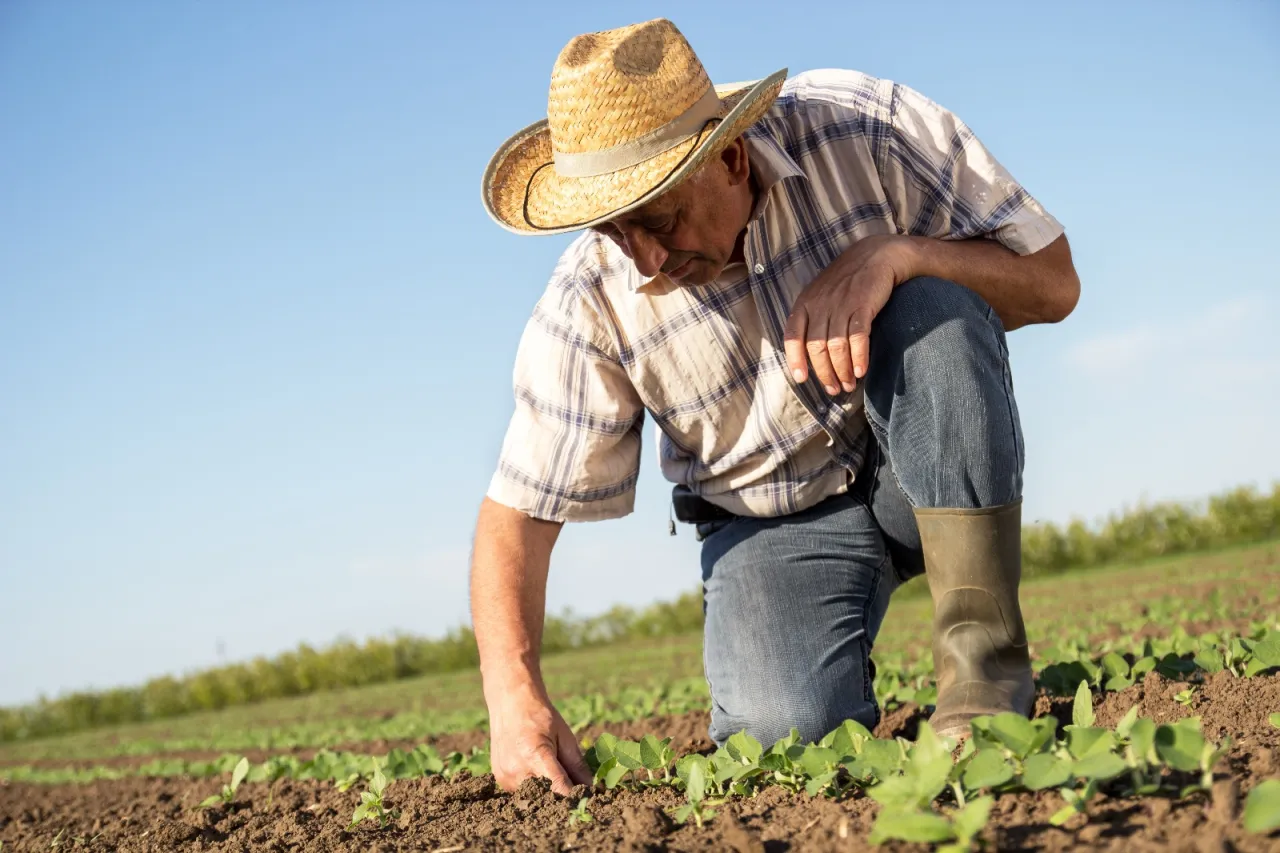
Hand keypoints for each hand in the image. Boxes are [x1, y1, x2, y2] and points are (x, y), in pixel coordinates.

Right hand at [487, 689, 591, 795]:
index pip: (560, 789)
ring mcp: (506, 777)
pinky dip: (534, 788)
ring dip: (548, 793)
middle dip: (563, 796)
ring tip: (551, 772)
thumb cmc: (540, 716)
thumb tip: (595, 789)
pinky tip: (535, 770)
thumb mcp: (565, 736)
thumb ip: (578, 766)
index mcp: (535, 756)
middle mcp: (517, 770)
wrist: (510, 703)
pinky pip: (522, 793)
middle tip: (573, 785)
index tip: (589, 797)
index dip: (577, 796)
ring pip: (535, 799)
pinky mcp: (501, 780)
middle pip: (548, 798)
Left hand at [783, 235, 915, 394]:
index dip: (795, 360)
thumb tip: (810, 354)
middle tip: (834, 389)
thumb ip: (813, 320)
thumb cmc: (848, 281)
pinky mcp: (863, 305)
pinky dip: (858, 357)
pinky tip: (860, 371)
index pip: (792, 336)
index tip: (802, 379)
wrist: (877, 255)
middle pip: (816, 348)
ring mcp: (841, 304)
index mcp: (805, 303)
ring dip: (842, 371)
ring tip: (849, 385)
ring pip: (836, 346)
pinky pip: (858, 337)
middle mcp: (820, 304)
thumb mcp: (821, 295)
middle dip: (825, 373)